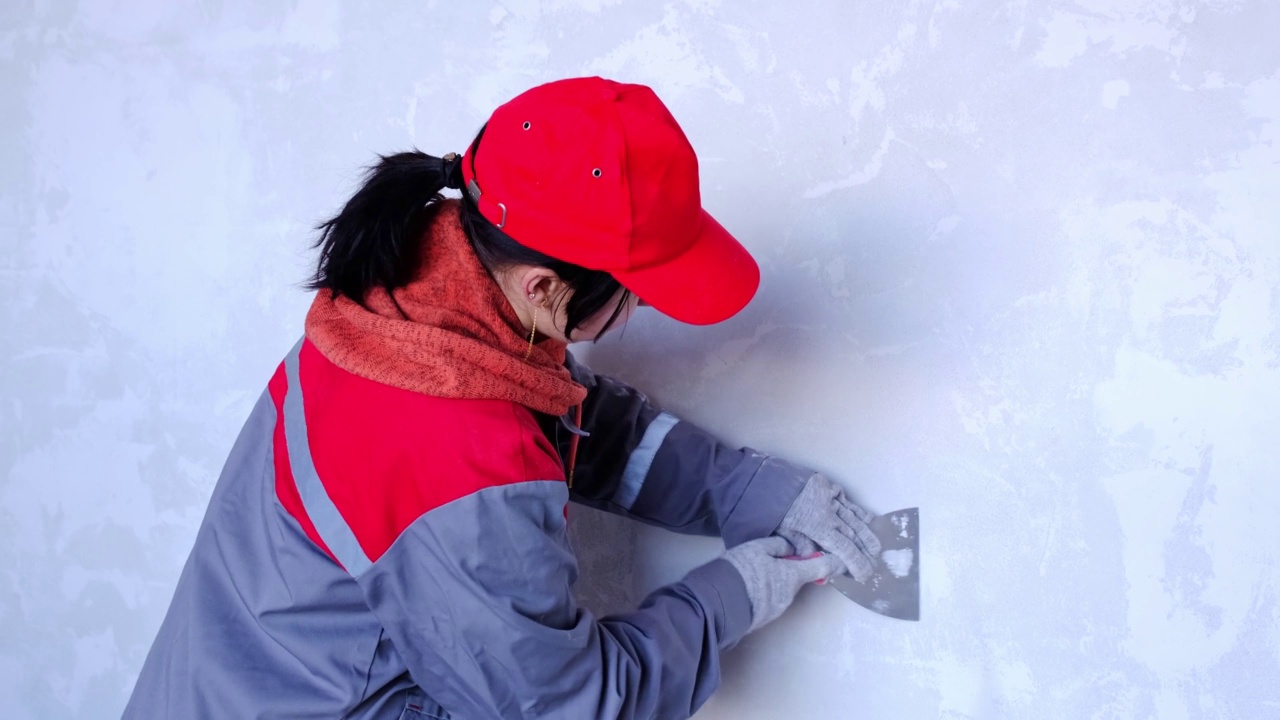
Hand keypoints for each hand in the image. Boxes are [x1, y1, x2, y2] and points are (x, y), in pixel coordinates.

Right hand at [723, 536, 843, 631]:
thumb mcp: (757, 548)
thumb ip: (778, 545)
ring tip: (752, 571)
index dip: (835, 561)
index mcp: (791, 576)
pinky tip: (747, 586)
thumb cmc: (738, 571)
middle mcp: (789, 595)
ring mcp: (776, 610)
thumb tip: (791, 547)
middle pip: (797, 578)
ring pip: (782, 589)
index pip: (822, 567)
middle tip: (773, 556)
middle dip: (792, 568)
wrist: (716, 604)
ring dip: (775, 580)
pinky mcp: (762, 618)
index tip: (845, 558)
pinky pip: (770, 600)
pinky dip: (764, 591)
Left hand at [775, 474, 881, 581]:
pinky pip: (848, 502)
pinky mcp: (828, 486)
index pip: (845, 549)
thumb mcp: (785, 533)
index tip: (864, 575)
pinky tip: (868, 520)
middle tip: (874, 564)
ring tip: (876, 547)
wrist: (767, 479)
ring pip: (854, 519)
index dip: (857, 563)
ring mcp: (831, 498)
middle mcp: (830, 513)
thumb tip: (822, 565)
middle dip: (864, 552)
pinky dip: (858, 512)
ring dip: (866, 534)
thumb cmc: (773, 509)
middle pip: (853, 536)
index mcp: (819, 527)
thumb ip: (805, 549)